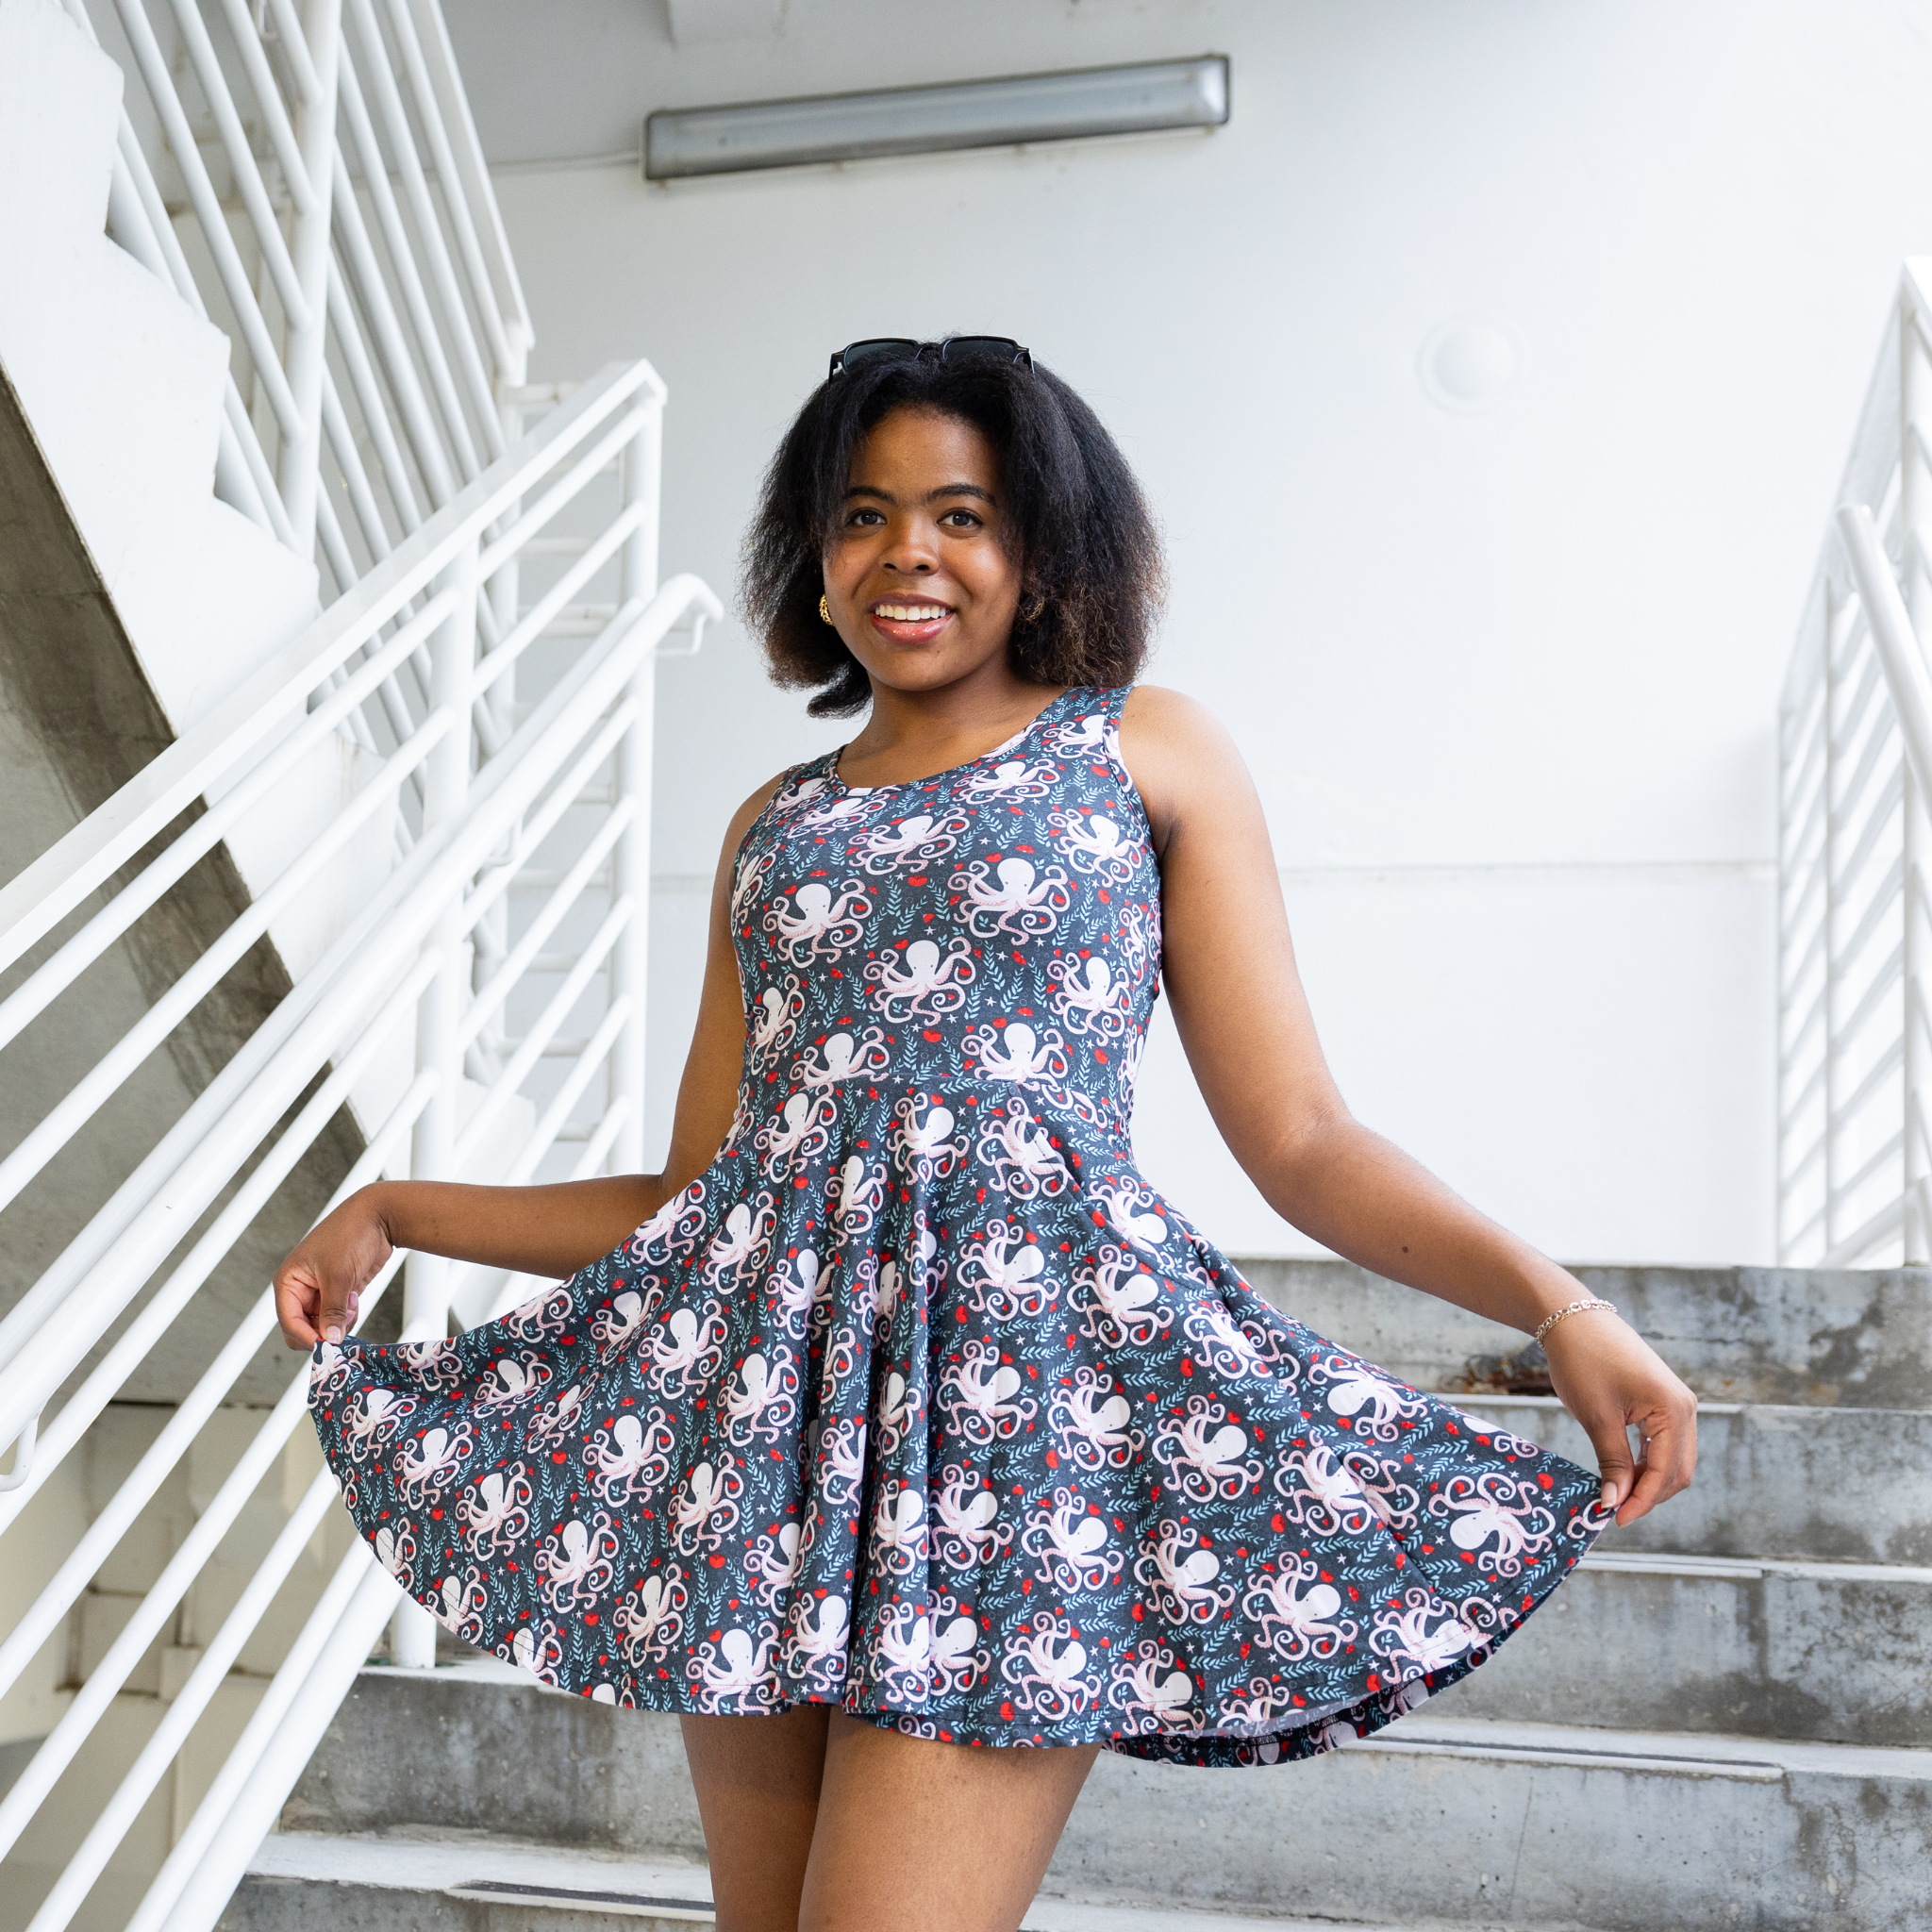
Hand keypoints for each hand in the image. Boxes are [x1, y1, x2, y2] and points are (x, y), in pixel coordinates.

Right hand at [273, 1187, 393, 1349]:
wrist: (379, 1217)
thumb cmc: (350, 1235)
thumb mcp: (338, 1275)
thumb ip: (333, 1311)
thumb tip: (330, 1340)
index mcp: (289, 1281)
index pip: (288, 1321)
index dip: (306, 1336)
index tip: (327, 1346)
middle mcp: (300, 1288)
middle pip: (302, 1327)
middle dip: (322, 1332)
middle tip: (342, 1327)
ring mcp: (320, 1291)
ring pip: (322, 1325)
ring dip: (338, 1323)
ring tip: (352, 1304)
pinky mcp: (339, 1292)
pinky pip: (338, 1317)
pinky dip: (348, 1316)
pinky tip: (356, 1299)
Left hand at [1540, 1311, 1696, 1526]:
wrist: (1573, 1318)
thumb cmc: (1583, 1361)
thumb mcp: (1597, 1417)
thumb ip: (1612, 1462)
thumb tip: (1616, 1503)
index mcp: (1675, 1410)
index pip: (1666, 1472)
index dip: (1642, 1501)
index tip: (1615, 1520)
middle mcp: (1685, 1408)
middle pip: (1678, 1471)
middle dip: (1649, 1495)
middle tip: (1614, 1512)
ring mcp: (1677, 1403)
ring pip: (1673, 1459)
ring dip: (1648, 1481)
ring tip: (1616, 1496)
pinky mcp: (1663, 1401)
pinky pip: (1663, 1443)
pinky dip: (1646, 1462)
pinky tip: (1623, 1474)